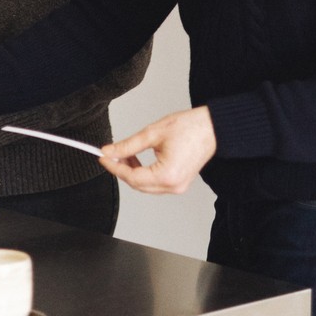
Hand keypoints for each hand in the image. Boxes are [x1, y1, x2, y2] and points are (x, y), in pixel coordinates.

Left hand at [99, 106, 216, 194]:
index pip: (132, 176)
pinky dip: (143, 174)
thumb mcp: (153, 133)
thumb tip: (110, 151)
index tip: (102, 157)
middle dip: (121, 170)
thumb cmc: (189, 128)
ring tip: (125, 155)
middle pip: (137, 185)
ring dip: (132, 172)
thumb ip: (128, 145)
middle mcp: (173, 186)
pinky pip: (155, 184)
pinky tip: (137, 160)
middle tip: (111, 154)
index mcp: (167, 175)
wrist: (212, 128)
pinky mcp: (179, 183)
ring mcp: (178, 187)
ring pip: (145, 186)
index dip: (114, 167)